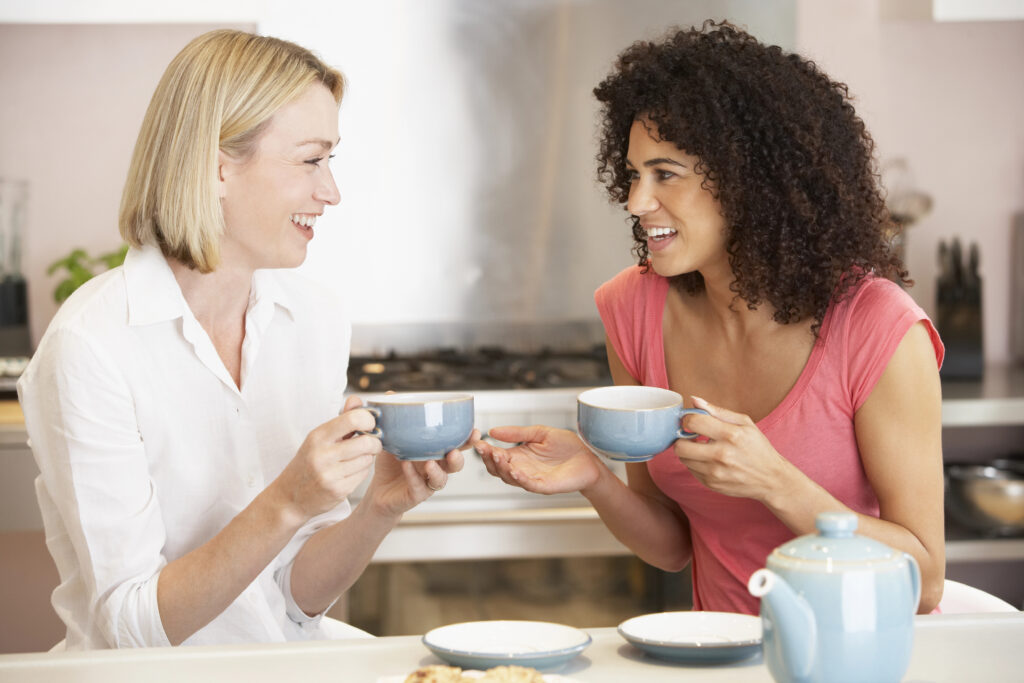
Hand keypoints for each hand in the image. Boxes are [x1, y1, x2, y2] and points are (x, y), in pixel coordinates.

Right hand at [271, 395, 381, 522]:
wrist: (289, 498)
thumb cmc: (307, 463)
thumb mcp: (318, 438)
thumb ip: (341, 418)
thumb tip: (357, 399)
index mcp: (318, 436)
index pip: (353, 419)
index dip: (369, 421)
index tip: (369, 425)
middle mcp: (322, 454)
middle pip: (366, 442)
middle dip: (375, 442)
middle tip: (371, 444)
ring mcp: (329, 474)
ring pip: (367, 459)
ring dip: (368, 458)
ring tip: (357, 458)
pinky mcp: (338, 490)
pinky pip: (363, 475)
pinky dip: (362, 472)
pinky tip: (351, 472)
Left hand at [362, 430, 476, 517]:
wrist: (378, 492)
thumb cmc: (391, 465)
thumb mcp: (392, 438)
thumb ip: (395, 419)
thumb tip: (391, 393)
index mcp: (436, 452)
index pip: (457, 445)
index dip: (468, 440)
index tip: (474, 431)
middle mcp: (436, 467)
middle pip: (456, 464)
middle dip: (459, 457)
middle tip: (455, 450)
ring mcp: (428, 482)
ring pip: (441, 479)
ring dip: (438, 471)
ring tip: (430, 462)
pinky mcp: (416, 494)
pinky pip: (418, 486)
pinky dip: (413, 475)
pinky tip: (406, 465)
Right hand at [472, 425, 602, 494]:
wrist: (589, 460)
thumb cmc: (567, 447)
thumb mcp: (540, 433)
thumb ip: (518, 433)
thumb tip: (494, 431)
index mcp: (519, 456)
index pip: (497, 456)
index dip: (487, 450)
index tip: (479, 442)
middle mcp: (522, 469)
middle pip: (498, 470)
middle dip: (489, 460)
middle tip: (485, 449)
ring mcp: (532, 479)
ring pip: (510, 478)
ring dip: (502, 468)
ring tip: (497, 456)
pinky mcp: (545, 486)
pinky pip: (529, 485)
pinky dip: (520, 479)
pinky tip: (515, 470)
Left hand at [672, 396, 795, 501]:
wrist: (770, 479)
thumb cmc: (757, 447)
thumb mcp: (744, 423)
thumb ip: (717, 411)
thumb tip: (694, 400)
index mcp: (731, 435)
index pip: (693, 422)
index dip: (688, 418)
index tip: (692, 420)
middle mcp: (721, 455)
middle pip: (680, 446)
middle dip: (682, 438)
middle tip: (692, 435)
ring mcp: (715, 472)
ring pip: (683, 459)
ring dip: (688, 451)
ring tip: (702, 447)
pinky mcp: (711, 484)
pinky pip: (690, 470)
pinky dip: (695, 463)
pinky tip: (708, 459)